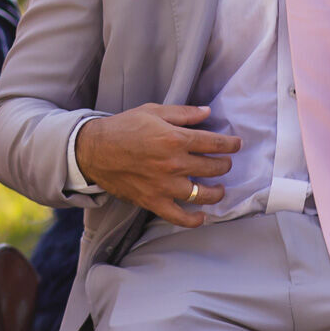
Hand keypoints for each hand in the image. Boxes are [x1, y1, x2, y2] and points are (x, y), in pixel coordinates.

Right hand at [74, 104, 239, 227]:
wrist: (93, 150)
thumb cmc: (122, 127)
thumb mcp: (152, 111)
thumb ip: (182, 113)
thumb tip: (207, 112)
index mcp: (175, 138)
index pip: (214, 143)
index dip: (230, 144)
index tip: (236, 144)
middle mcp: (174, 163)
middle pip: (213, 168)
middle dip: (224, 164)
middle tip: (224, 162)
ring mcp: (165, 185)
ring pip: (203, 194)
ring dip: (217, 191)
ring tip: (218, 187)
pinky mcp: (154, 201)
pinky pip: (179, 217)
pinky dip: (194, 219)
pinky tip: (202, 216)